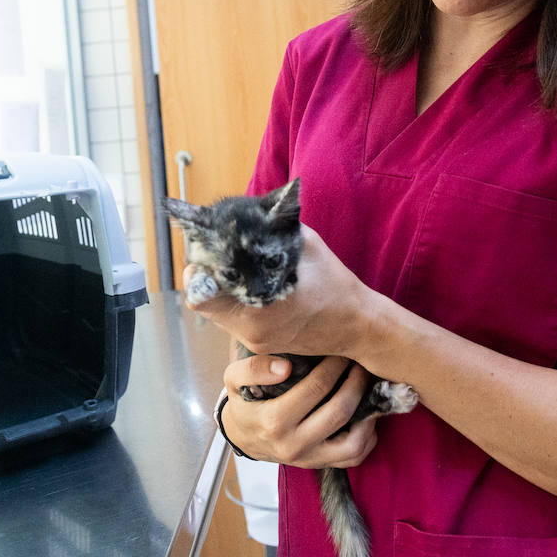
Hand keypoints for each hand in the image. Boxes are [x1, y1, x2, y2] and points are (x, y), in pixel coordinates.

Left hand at [184, 224, 371, 357]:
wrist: (358, 325)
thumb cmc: (335, 284)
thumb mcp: (305, 245)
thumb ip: (272, 229)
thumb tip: (245, 211)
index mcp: (256, 309)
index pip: (201, 295)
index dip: (198, 271)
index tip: (206, 252)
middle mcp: (250, 330)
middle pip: (204, 303)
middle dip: (207, 276)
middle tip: (217, 255)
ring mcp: (254, 341)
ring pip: (217, 312)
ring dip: (220, 289)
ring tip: (235, 267)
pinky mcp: (261, 345)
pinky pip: (234, 320)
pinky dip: (234, 301)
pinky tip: (251, 284)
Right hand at [220, 353, 378, 467]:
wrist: (242, 436)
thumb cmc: (244, 402)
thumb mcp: (234, 379)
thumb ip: (253, 368)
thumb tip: (284, 366)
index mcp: (273, 421)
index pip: (316, 387)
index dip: (335, 364)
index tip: (341, 348)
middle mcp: (294, 444)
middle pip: (340, 411)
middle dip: (356, 381)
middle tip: (360, 362)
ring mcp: (310, 459)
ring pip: (354, 442)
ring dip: (367, 412)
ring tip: (366, 388)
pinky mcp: (321, 465)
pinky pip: (355, 456)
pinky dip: (367, 436)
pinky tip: (365, 413)